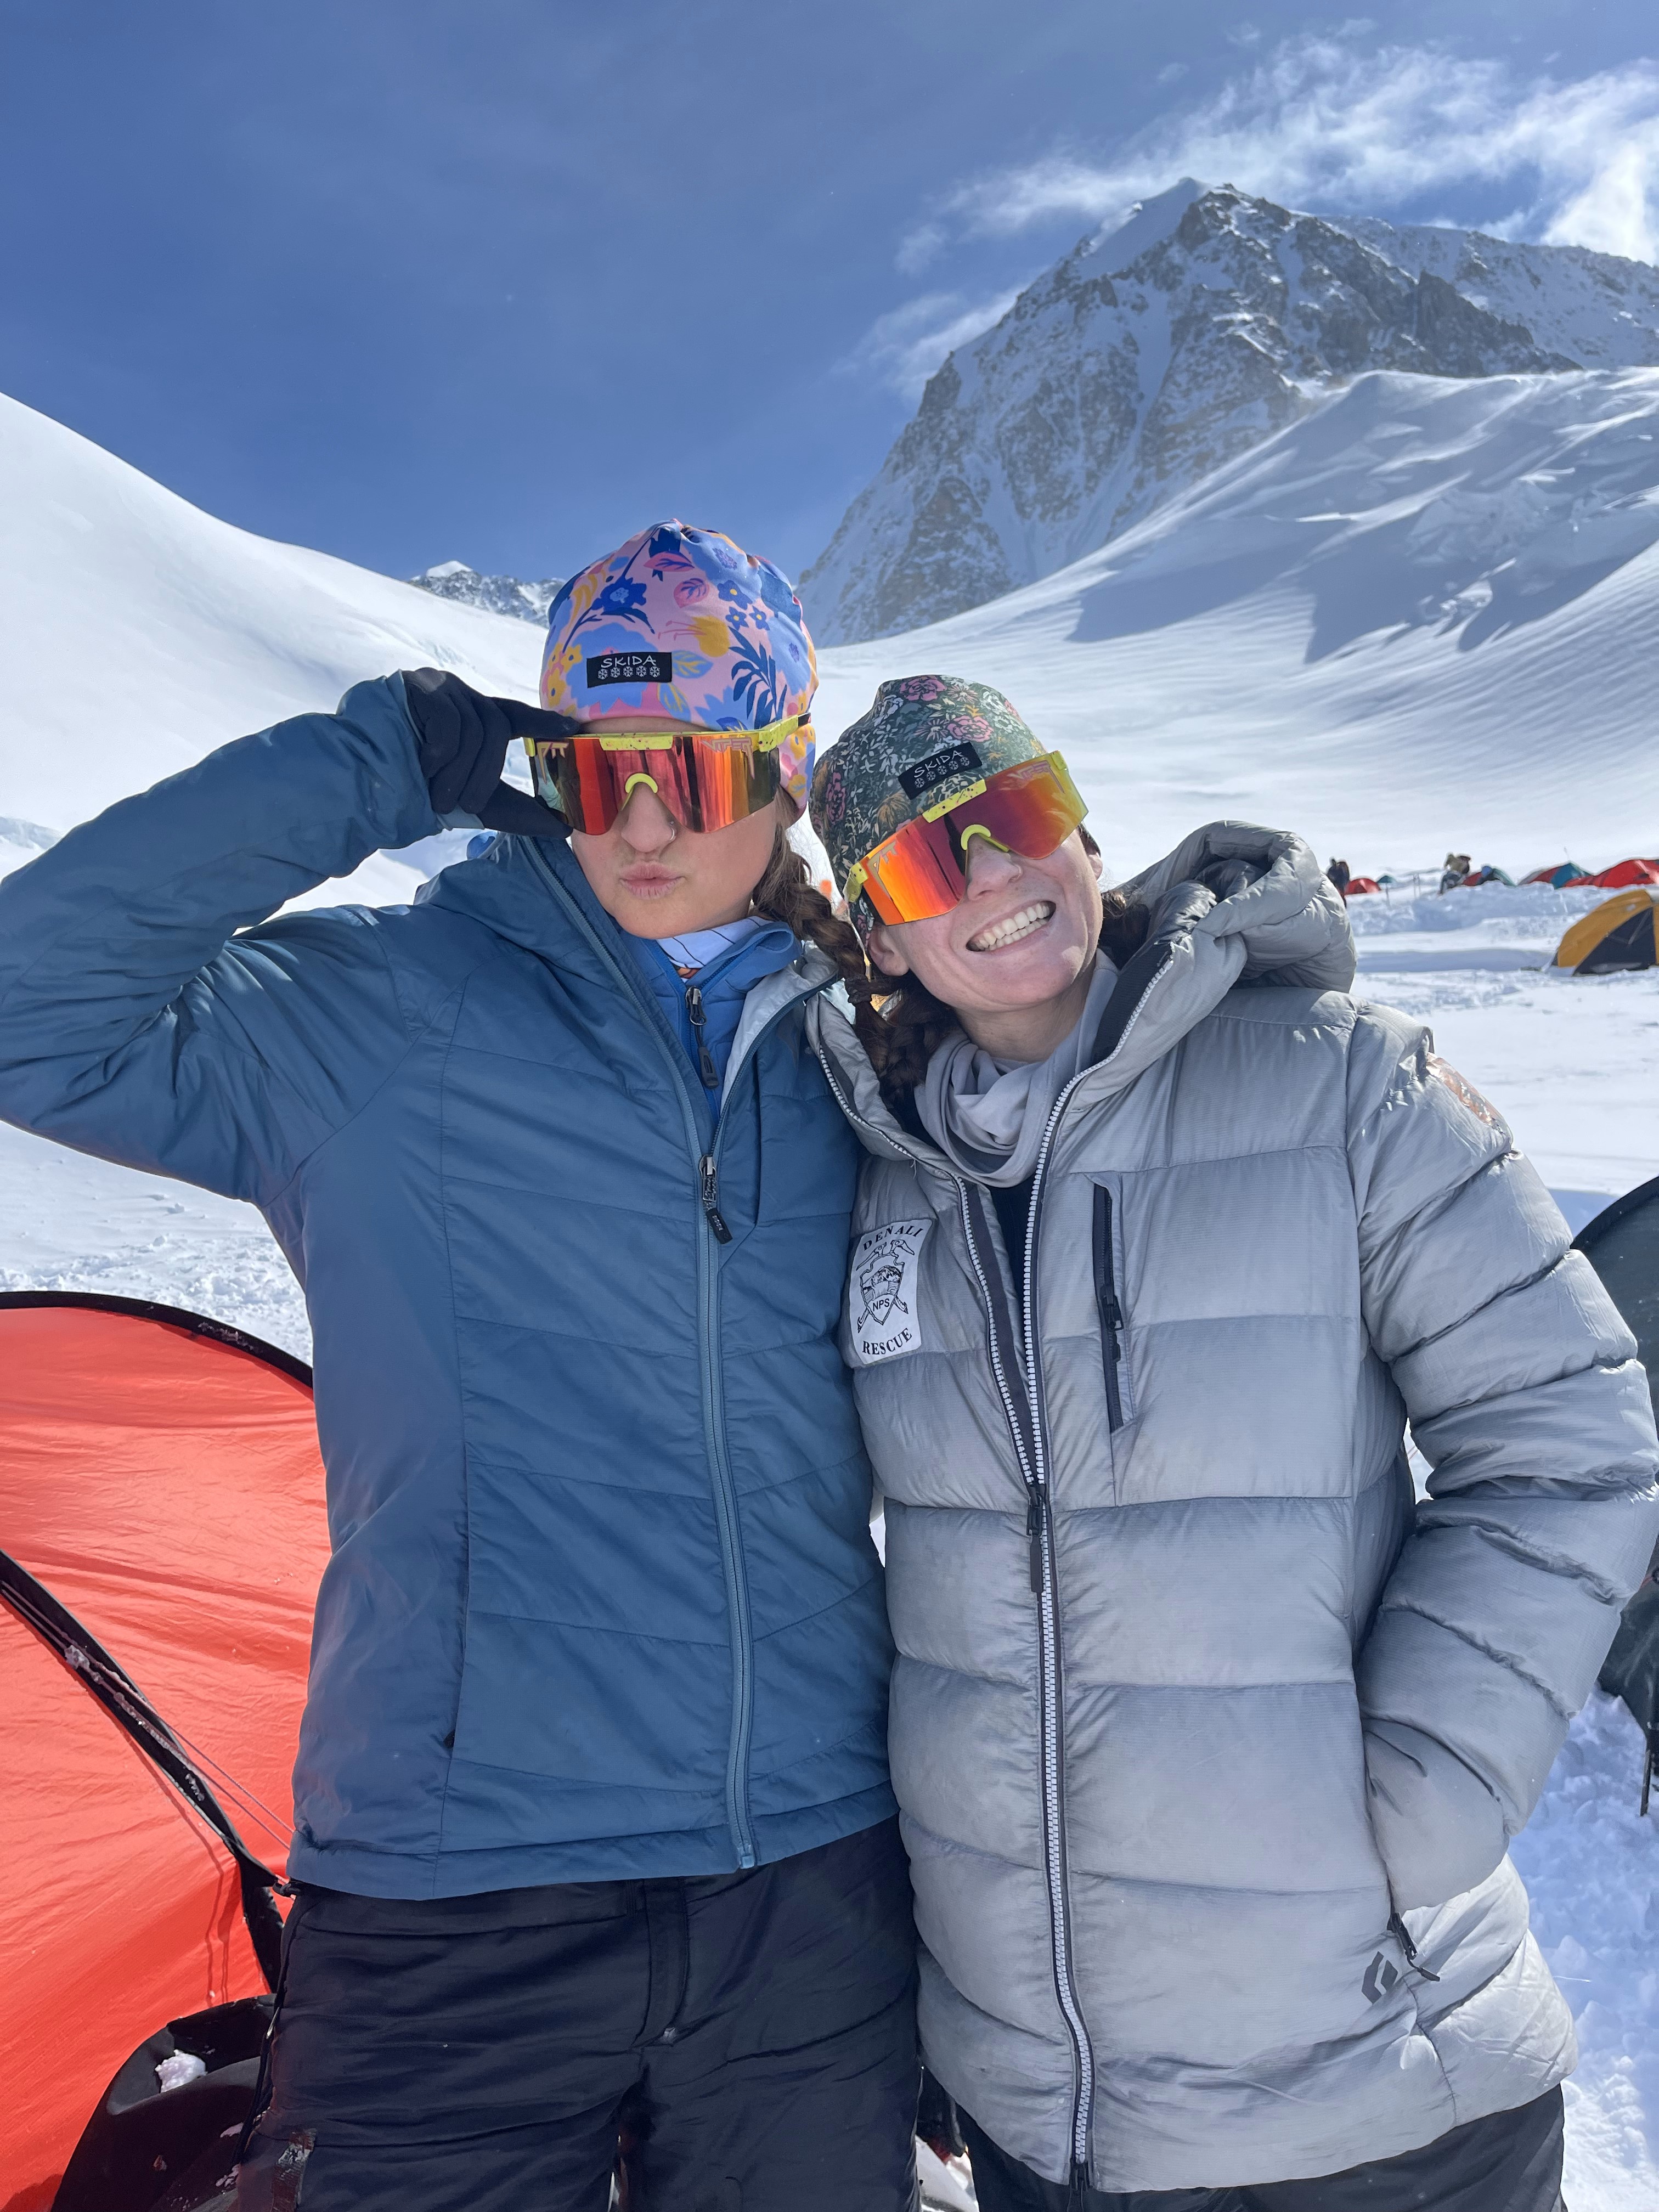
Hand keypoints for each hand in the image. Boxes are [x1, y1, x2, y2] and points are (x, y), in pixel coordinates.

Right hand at [400, 669, 578, 836]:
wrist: (361, 786)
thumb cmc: (418, 792)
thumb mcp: (477, 803)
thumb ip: (519, 811)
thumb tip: (566, 828)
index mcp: (474, 717)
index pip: (515, 714)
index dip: (543, 721)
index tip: (572, 728)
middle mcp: (459, 696)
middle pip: (496, 727)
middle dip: (485, 773)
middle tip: (467, 805)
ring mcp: (436, 685)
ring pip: (473, 727)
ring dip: (457, 772)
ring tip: (435, 794)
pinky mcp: (415, 684)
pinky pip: (448, 721)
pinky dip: (440, 754)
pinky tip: (421, 765)